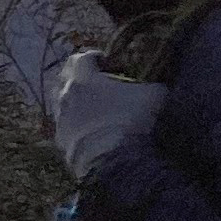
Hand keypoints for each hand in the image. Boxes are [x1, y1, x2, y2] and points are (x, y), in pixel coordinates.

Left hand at [43, 48, 166, 180]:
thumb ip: (153, 84)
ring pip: (62, 103)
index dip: (96, 58)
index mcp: (82, 78)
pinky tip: (91, 131)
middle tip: (99, 83)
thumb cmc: (131, 121)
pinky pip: (66, 127)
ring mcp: (60, 121)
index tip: (109, 64)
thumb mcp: (153, 95)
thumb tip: (159, 84)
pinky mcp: (61, 143)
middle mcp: (65, 96)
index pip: (82, 57)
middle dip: (80, 77)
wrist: (113, 163)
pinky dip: (76, 125)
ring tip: (95, 108)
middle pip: (66, 78)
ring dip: (76, 102)